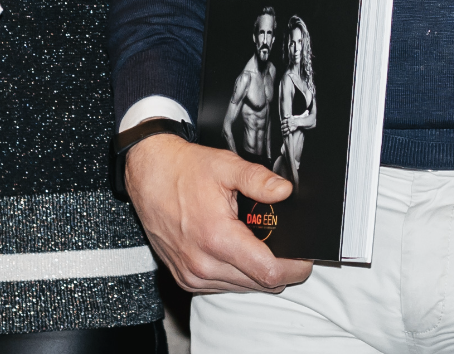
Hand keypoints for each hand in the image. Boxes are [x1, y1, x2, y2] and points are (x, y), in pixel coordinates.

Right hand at [125, 134, 311, 293]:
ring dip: (257, 272)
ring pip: (242, 288)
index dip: (294, 268)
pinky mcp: (186, 279)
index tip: (304, 258)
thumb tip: (285, 191)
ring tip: (260, 243)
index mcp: (217, 237)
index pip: (268, 273)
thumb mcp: (226, 166)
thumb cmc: (184, 171)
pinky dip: (236, 274)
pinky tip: (237, 249)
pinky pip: (222, 286)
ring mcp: (193, 275)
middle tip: (286, 246)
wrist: (150, 176)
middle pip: (259, 284)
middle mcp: (203, 264)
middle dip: (279, 269)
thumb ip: (259, 180)